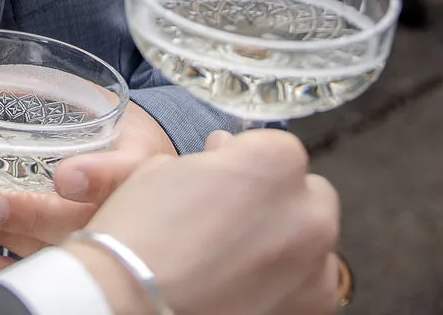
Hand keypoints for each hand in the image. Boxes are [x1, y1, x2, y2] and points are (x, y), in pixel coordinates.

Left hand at [0, 101, 174, 261]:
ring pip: (54, 246)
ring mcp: (102, 237)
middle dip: (22, 212)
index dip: (95, 178)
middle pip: (73, 219)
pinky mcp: (87, 254)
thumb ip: (53, 92)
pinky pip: (53, 270)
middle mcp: (122, 208)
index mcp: (135, 162)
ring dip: (5, 231)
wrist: (156, 174)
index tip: (65, 178)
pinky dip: (19, 268)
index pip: (121, 173)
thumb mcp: (101, 103)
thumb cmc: (120, 133)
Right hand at [65, 128, 340, 314]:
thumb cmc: (141, 234)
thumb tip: (228, 158)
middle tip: (233, 218)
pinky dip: (287, 286)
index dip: (245, 160)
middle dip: (278, 201)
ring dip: (287, 245)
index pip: (278, 149)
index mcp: (275, 163)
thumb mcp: (166, 168)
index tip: (222, 175)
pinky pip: (309, 288)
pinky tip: (245, 288)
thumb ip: (214, 162)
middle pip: (309, 195)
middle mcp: (309, 214)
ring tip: (238, 260)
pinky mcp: (312, 313)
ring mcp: (317, 271)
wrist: (130, 304)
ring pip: (314, 245)